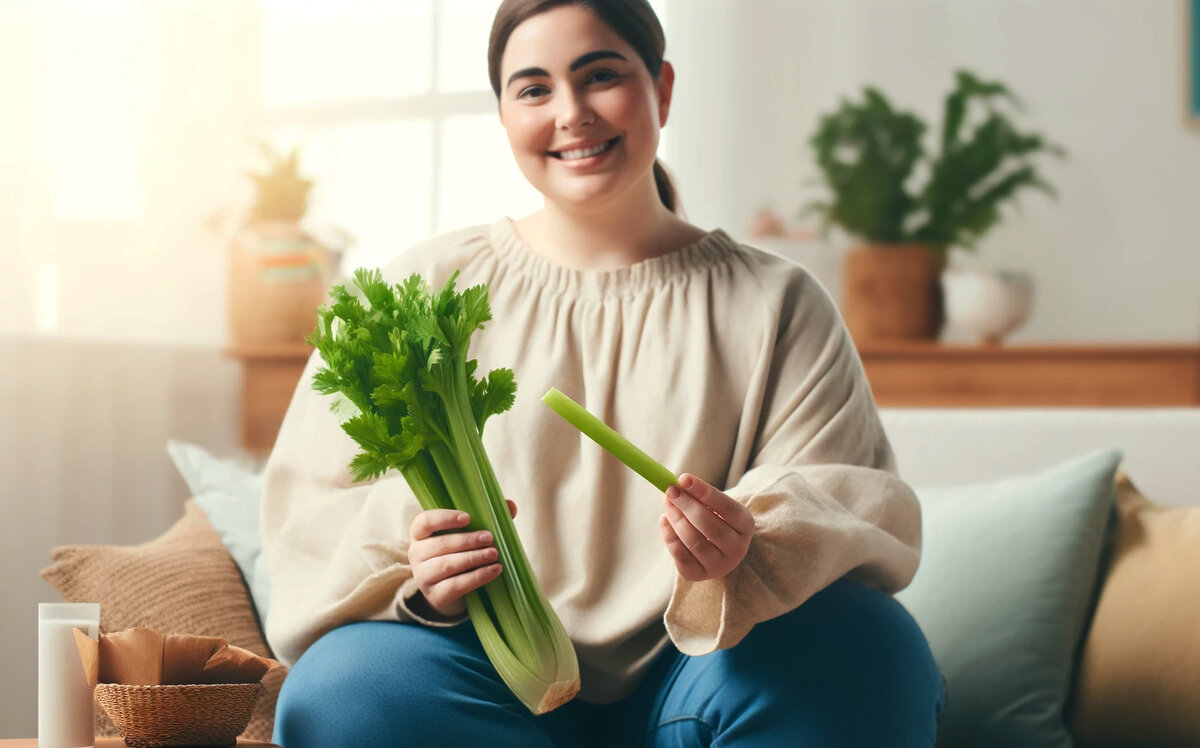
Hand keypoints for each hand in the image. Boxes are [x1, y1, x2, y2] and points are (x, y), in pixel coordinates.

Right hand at [408, 499, 516, 618]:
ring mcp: (423, 576)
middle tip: (490, 538)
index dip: (444, 519)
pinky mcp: (435, 595)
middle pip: (440, 544)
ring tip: (494, 554)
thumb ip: (486, 519)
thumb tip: (510, 505)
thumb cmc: (459, 553)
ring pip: (447, 565)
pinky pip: (456, 585)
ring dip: (473, 558)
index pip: (424, 522)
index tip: (468, 518)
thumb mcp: (468, 535)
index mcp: (420, 533)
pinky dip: (477, 577)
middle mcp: (416, 554)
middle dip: (467, 540)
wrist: (450, 591)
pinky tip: (494, 570)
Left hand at [659, 473, 754, 581]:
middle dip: (687, 504)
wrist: (716, 552)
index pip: (726, 507)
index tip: (683, 478)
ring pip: (693, 541)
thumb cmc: (715, 521)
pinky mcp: (698, 574)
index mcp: (746, 526)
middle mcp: (737, 549)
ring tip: (667, 502)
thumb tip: (677, 485)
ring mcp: (718, 565)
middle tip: (670, 489)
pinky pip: (680, 554)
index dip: (703, 492)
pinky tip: (664, 519)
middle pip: (709, 525)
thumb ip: (700, 497)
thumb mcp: (716, 507)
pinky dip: (669, 535)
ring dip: (676, 518)